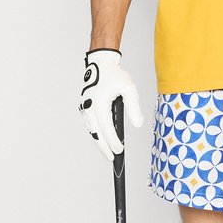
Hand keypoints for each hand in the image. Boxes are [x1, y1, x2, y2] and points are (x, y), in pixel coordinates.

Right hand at [78, 48, 143, 162]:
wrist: (101, 63)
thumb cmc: (115, 75)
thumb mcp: (129, 88)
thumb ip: (134, 107)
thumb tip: (138, 124)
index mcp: (99, 105)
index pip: (107, 130)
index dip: (113, 143)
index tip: (120, 151)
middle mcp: (89, 108)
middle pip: (97, 134)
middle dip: (104, 148)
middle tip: (112, 159)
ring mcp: (85, 107)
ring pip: (92, 130)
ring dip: (99, 141)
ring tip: (108, 151)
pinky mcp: (84, 106)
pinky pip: (90, 124)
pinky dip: (96, 132)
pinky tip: (102, 137)